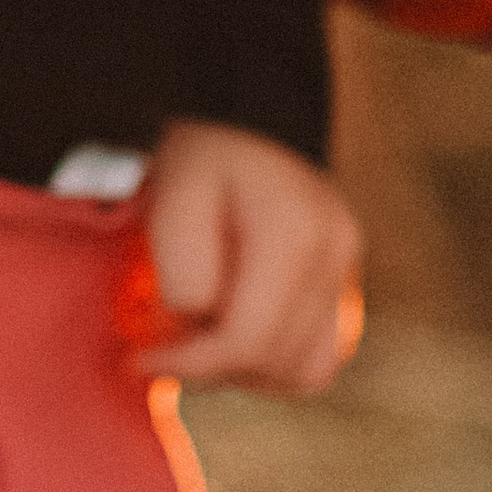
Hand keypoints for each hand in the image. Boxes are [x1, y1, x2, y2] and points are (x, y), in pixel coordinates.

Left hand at [129, 122, 364, 392]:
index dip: (191, 364)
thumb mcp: (172, 198)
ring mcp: (346, 268)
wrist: (238, 120)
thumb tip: (200, 325)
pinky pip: (319, 359)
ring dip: (246, 371)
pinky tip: (235, 338)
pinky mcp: (344, 282)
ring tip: (202, 339)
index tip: (144, 357)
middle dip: (213, 367)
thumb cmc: (198, 159)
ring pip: (305, 371)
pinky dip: (275, 364)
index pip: (247, 340)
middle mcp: (334, 252)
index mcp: (293, 231)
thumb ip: (184, 269)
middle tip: (167, 345)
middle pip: (274, 360)